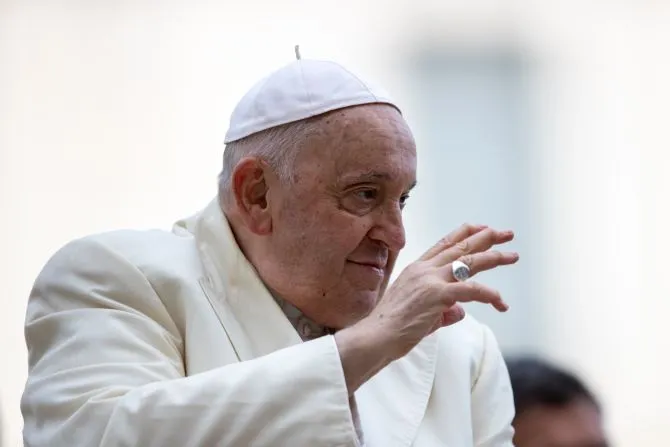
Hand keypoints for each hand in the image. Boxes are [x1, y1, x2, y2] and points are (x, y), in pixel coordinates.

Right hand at [335, 224, 517, 392]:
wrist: (375, 337)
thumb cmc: (392, 329)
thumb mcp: (421, 314)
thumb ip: (443, 310)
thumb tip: (461, 312)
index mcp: (417, 269)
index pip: (444, 244)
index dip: (465, 233)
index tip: (482, 227)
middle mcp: (424, 269)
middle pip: (460, 247)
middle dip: (486, 238)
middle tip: (506, 234)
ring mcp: (430, 280)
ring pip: (469, 262)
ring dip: (494, 257)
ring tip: (512, 256)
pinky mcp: (437, 296)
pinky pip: (472, 291)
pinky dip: (490, 295)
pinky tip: (501, 303)